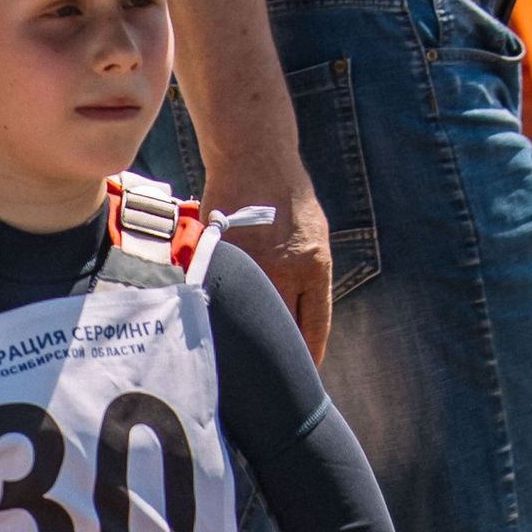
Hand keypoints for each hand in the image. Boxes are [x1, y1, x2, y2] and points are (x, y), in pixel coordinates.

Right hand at [209, 150, 329, 359]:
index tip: (305, 373)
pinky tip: (217, 318)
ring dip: (248, 334)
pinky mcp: (221, 257)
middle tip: (273, 375)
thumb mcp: (313, 236)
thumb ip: (308, 276)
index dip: (310, 356)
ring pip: (250, 316)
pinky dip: (221, 307)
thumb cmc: (288, 195)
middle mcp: (283, 270)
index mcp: (314, 266)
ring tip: (244, 354)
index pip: (314, 327)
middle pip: (282, 329)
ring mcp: (249, 265)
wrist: (254, 155)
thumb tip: (297, 320)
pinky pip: (223, 293)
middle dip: (278, 353)